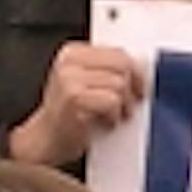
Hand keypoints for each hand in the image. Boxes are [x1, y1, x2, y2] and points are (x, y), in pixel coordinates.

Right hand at [8, 42, 142, 164]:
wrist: (47, 139)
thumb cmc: (71, 114)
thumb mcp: (88, 83)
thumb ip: (110, 70)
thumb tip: (144, 65)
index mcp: (73, 53)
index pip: (118, 52)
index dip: (136, 71)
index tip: (140, 86)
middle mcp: (69, 62)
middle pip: (122, 65)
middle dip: (133, 87)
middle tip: (129, 104)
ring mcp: (69, 78)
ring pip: (120, 84)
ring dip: (123, 105)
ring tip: (113, 115)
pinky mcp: (74, 98)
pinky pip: (112, 101)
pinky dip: (114, 116)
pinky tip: (105, 122)